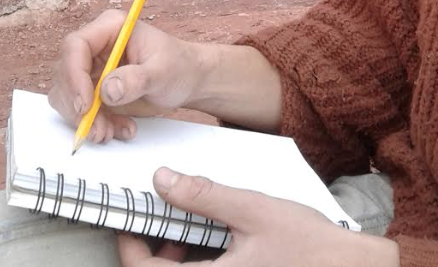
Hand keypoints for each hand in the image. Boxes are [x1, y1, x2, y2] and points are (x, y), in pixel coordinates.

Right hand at [48, 10, 208, 143]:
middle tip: (98, 129)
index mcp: (111, 28)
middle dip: (77, 106)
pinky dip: (96, 124)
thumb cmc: (179, 66)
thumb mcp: (163, 71)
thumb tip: (107, 90)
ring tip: (111, 132)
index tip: (85, 105)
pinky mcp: (95, 90)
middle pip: (65, 74)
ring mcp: (93, 69)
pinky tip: (120, 129)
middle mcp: (96, 46)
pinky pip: (81, 111)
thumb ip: (137, 79)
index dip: (74, 76)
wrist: (189, 80)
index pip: (75, 46)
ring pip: (68, 96)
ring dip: (85, 120)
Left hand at [117, 167, 399, 266]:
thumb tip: (162, 180)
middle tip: (164, 222)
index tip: (131, 221)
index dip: (129, 248)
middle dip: (153, 253)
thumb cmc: (308, 244)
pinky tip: (213, 243)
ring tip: (189, 230)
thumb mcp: (253, 209)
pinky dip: (197, 265)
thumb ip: (205, 196)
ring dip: (174, 261)